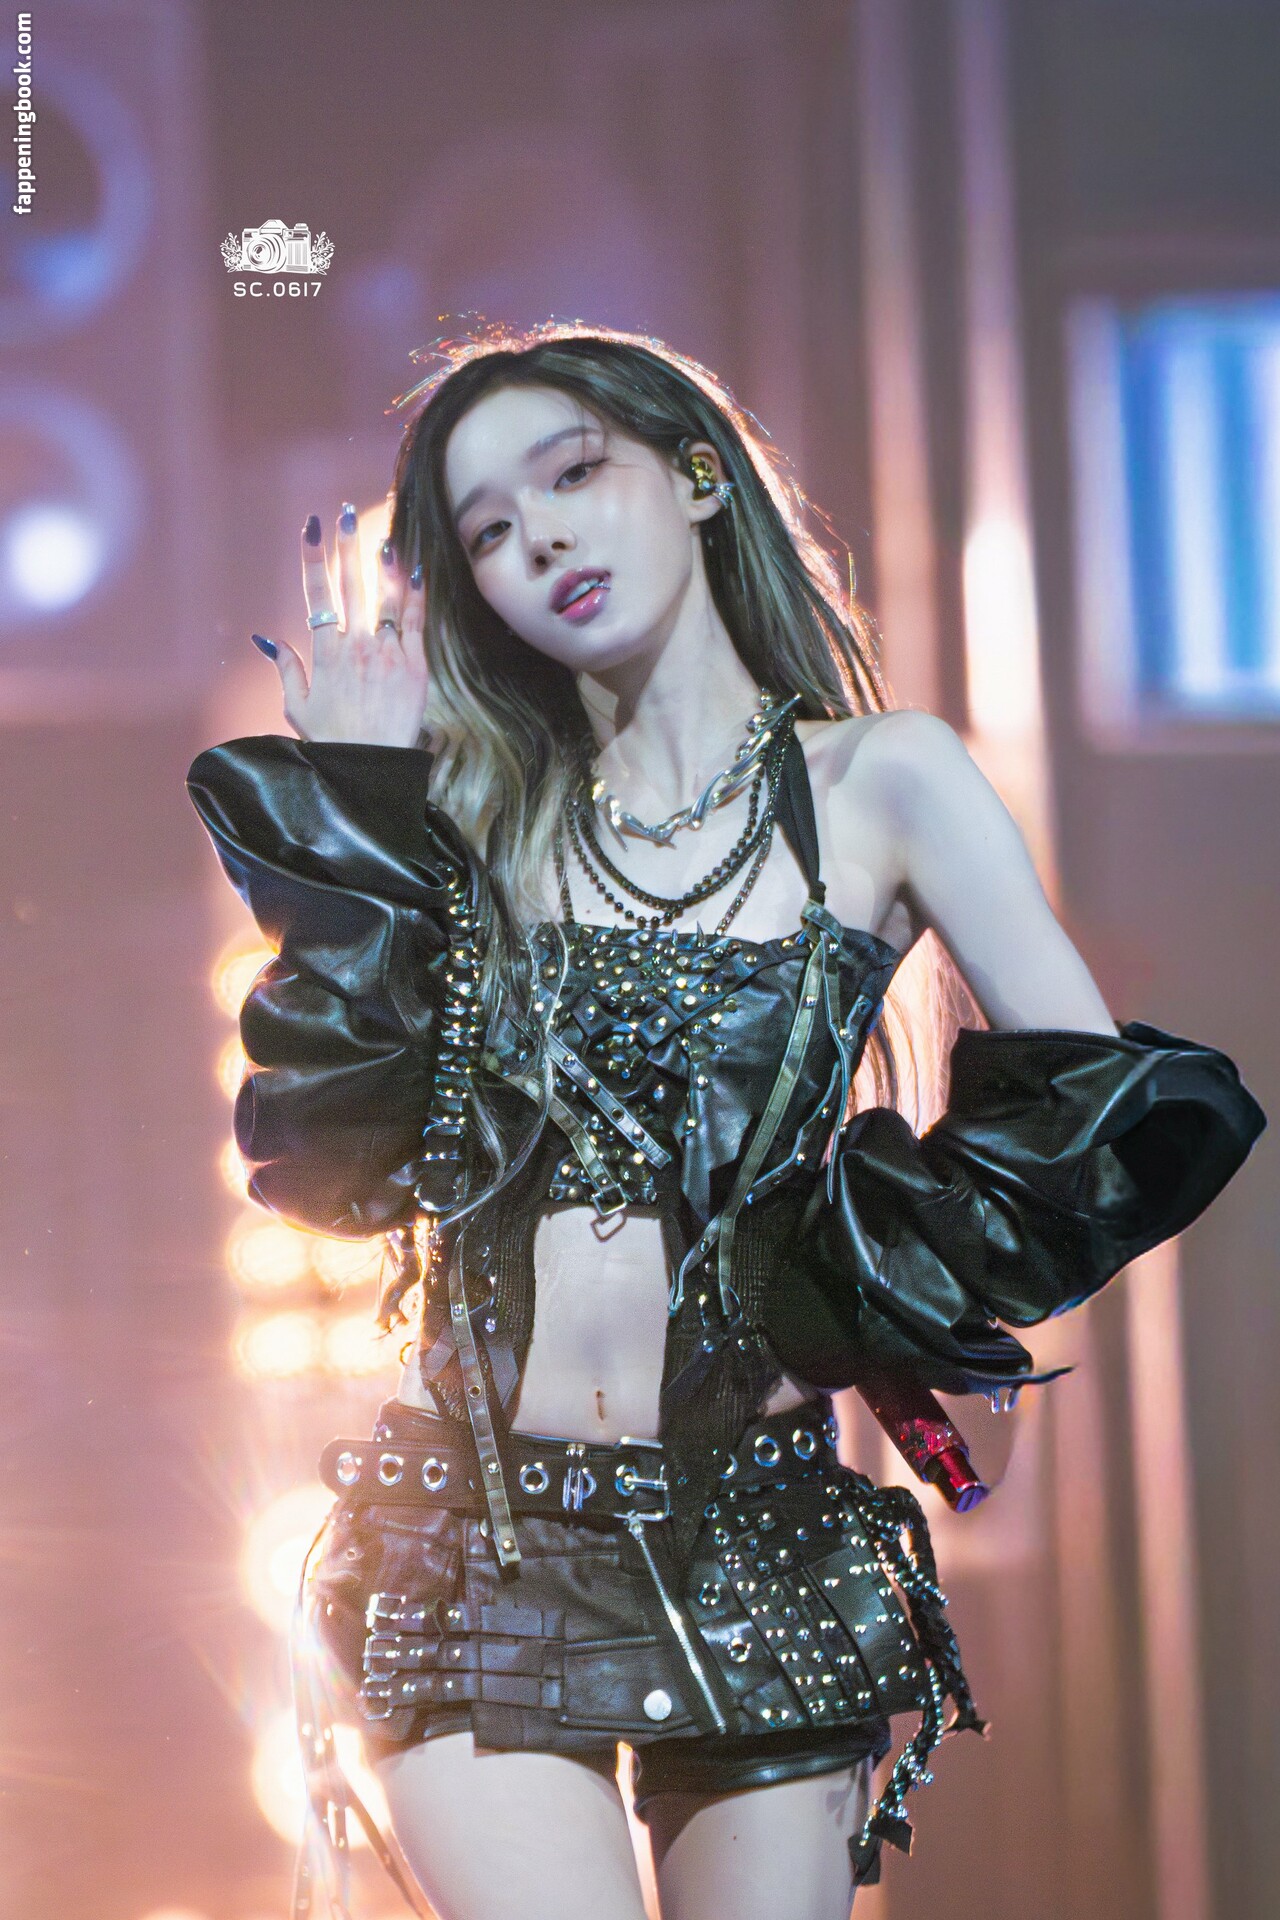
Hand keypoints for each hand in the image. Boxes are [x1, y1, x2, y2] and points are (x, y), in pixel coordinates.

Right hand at [253, 503, 428, 745]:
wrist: (371, 769)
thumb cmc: (332, 742)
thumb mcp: (297, 707)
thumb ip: (286, 668)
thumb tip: (268, 639)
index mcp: (325, 654)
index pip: (316, 595)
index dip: (313, 558)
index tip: (311, 528)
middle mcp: (355, 647)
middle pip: (350, 586)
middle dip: (347, 547)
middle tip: (345, 514)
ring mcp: (387, 654)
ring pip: (385, 598)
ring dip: (384, 564)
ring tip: (382, 535)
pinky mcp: (415, 666)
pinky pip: (414, 622)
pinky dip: (415, 594)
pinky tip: (417, 570)